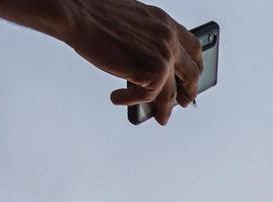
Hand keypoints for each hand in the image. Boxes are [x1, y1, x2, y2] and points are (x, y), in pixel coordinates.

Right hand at [59, 0, 202, 125]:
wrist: (77, 12)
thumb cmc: (95, 14)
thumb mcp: (133, 22)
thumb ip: (147, 39)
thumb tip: (149, 67)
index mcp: (164, 22)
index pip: (192, 46)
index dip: (195, 64)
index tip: (194, 75)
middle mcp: (168, 38)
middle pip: (190, 72)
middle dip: (190, 90)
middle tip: (185, 102)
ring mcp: (162, 56)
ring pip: (171, 92)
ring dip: (165, 109)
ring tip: (161, 118)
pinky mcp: (152, 72)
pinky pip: (147, 97)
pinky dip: (131, 101)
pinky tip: (118, 98)